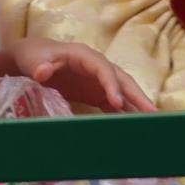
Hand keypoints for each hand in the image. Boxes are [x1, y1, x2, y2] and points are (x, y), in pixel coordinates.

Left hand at [2, 38, 154, 111]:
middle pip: (121, 80)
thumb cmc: (33, 56)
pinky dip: (123, 114)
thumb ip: (38, 65)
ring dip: (136, 107)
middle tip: (153, 112)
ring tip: (152, 123)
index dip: (111, 85)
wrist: (31, 60)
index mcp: (84, 56)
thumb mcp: (32, 59)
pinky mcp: (96, 93)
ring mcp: (98, 81)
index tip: (117, 103)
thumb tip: (43, 71)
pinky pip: (113, 104)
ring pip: (122, 92)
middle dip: (137, 95)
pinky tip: (132, 128)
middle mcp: (97, 67)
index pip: (103, 69)